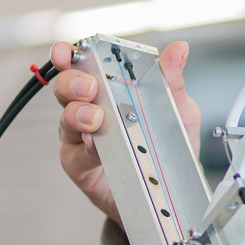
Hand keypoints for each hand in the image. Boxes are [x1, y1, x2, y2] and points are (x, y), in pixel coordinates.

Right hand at [53, 38, 199, 220]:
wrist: (167, 193)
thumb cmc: (167, 149)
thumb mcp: (179, 112)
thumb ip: (172, 81)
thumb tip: (178, 50)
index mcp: (108, 88)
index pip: (81, 64)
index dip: (68, 54)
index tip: (66, 52)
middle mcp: (89, 108)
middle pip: (66, 88)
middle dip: (73, 83)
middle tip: (91, 87)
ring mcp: (80, 137)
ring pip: (66, 119)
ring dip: (78, 114)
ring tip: (96, 117)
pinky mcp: (79, 165)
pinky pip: (77, 154)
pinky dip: (86, 148)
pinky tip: (95, 143)